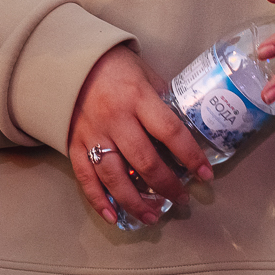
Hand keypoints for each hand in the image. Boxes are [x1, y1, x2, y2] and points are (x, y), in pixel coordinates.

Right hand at [66, 44, 212, 227]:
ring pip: (115, 176)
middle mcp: (115, 118)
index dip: (191, 156)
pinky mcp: (73, 143)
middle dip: (167, 185)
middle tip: (182, 199)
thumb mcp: (145, 74)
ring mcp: (92, 133)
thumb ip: (162, 101)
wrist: (70, 57)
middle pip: (144, 161)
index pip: (170, 132)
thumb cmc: (114, 64)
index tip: (205, 175)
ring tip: (153, 216)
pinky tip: (114, 217)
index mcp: (137, 97)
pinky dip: (98, 200)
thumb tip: (184, 129)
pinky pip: (85, 177)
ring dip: (136, 202)